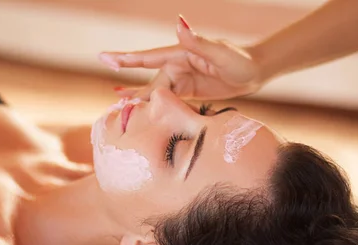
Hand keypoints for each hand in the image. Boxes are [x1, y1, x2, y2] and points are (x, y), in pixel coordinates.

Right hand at [98, 15, 264, 100]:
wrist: (254, 73)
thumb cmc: (240, 60)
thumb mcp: (219, 52)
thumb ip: (197, 41)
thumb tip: (178, 25)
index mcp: (180, 54)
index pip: (147, 56)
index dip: (125, 58)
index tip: (103, 58)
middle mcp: (176, 65)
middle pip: (151, 82)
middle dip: (134, 92)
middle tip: (117, 103)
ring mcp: (181, 79)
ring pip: (156, 92)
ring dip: (139, 99)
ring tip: (119, 105)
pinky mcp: (187, 91)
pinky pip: (166, 99)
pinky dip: (153, 104)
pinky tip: (137, 106)